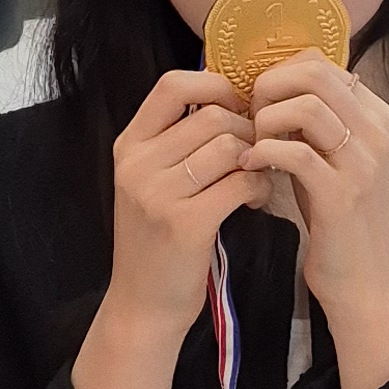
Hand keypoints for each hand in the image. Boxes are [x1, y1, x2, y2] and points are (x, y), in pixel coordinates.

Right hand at [105, 66, 264, 335]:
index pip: (173, 84)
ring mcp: (158, 194)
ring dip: (257, 159)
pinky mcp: (185, 224)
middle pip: (212, 116)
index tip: (235, 108)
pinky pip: (241, 183)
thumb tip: (230, 101)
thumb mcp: (149, 182)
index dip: (214, 85)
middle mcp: (138, 164)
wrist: (142, 304)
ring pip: (230, 147)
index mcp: (129, 146)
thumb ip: (176, 141)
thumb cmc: (156, 239)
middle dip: (246, 130)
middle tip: (256, 153)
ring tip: (256, 178)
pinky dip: (259, 187)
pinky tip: (254, 199)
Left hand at [248, 52, 388, 313]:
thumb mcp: (330, 157)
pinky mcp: (341, 194)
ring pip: (306, 106)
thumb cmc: (335, 216)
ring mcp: (362, 161)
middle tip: (249, 116)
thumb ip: (311, 122)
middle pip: (314, 74)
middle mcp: (374, 130)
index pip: (321, 63)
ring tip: (251, 143)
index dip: (279, 74)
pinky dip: (263, 152)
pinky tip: (250, 167)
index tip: (258, 102)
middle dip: (269, 88)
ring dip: (265, 119)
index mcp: (373, 114)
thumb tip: (266, 85)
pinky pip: (295, 152)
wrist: (362, 280)